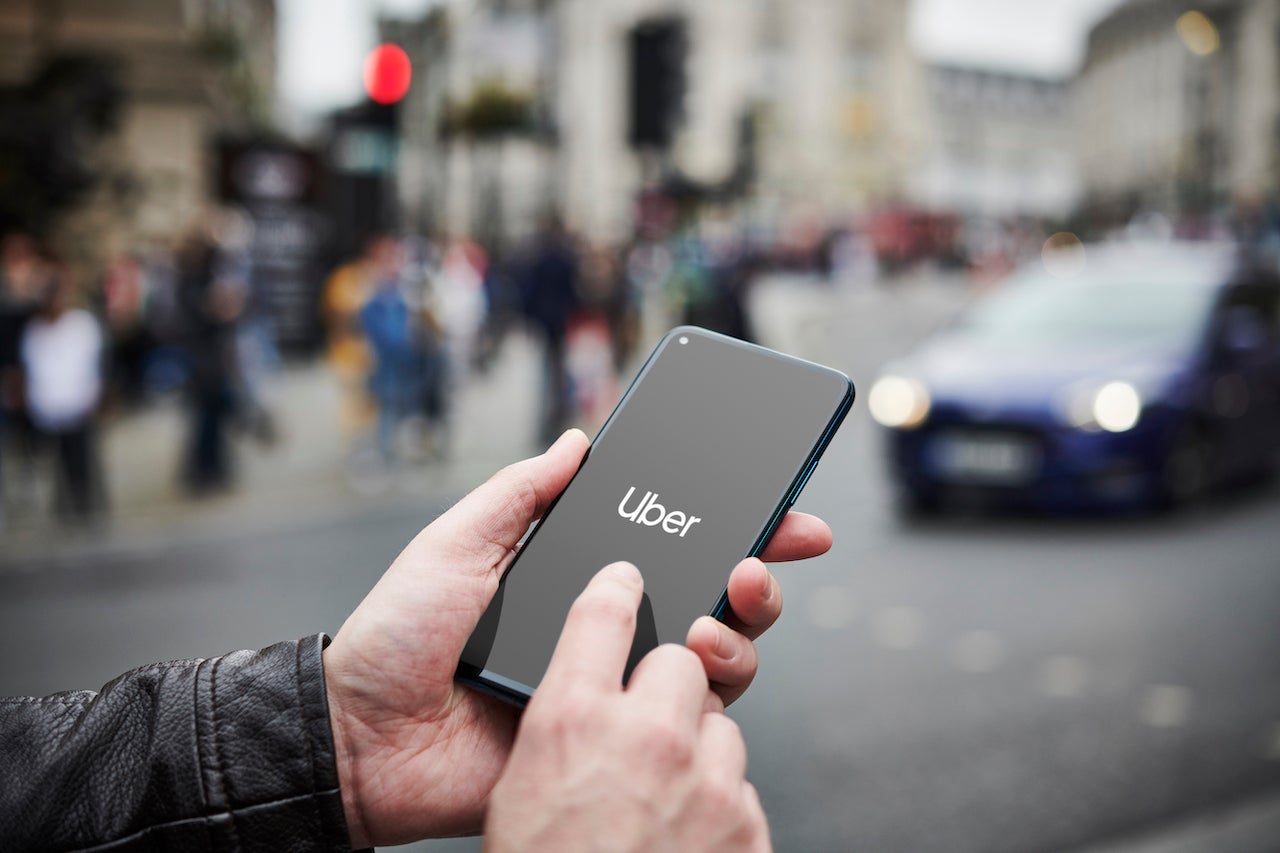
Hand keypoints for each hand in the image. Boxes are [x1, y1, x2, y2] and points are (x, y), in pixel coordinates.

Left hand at [323, 429, 829, 845]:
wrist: (365, 738)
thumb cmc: (399, 637)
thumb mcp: (457, 545)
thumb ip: (521, 493)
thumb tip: (578, 439)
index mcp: (577, 580)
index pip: (668, 545)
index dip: (730, 525)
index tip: (781, 507)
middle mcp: (608, 629)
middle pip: (711, 598)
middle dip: (759, 572)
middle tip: (769, 555)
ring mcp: (614, 686)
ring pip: (715, 657)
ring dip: (741, 628)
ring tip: (718, 611)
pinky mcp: (611, 739)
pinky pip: (685, 720)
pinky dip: (710, 693)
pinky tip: (697, 669)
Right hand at [486, 562, 770, 851]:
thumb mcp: (519, 790)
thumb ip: (559, 725)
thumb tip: (590, 692)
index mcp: (570, 721)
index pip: (603, 611)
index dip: (618, 585)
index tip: (628, 577)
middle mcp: (644, 736)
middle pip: (682, 657)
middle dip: (671, 680)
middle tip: (649, 720)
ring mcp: (705, 781)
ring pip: (721, 722)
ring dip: (698, 747)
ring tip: (660, 796)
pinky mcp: (745, 826)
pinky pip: (740, 786)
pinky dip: (717, 803)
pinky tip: (682, 834)